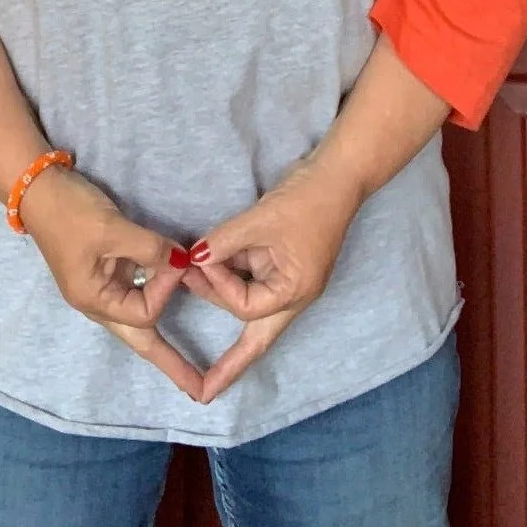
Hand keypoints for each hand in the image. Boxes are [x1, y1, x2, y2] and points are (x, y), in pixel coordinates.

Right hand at [20, 166, 201, 399]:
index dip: (167, 289)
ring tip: (188, 369)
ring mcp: (102, 288)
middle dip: (171, 364)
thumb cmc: (71, 213)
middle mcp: (98, 302)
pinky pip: (137, 293)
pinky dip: (156, 296)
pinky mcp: (107, 270)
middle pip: (140, 341)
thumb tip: (183, 263)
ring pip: (140, 320)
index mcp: (94, 300)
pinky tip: (168, 305)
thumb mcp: (112, 229)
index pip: (145, 312)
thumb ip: (151, 249)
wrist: (39, 190)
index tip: (179, 260)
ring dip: (164, 341)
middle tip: (200, 392)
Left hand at [181, 159, 361, 402]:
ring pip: (248, 301)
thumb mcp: (260, 220)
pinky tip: (209, 262)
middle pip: (255, 336)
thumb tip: (192, 259)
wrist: (335, 176)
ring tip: (191, 271)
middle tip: (193, 349)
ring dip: (220, 289)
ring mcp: (288, 279)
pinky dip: (229, 271)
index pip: (246, 309)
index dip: (219, 287)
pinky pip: (251, 277)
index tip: (202, 261)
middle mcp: (293, 295)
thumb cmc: (305, 201)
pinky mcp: (281, 263)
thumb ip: (223, 242)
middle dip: (225, 345)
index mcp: (294, 292)